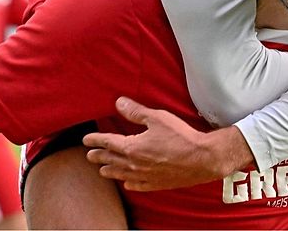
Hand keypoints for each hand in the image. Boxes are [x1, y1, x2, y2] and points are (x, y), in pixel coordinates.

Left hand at [83, 97, 252, 190]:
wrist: (201, 159)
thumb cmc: (180, 136)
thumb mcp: (157, 118)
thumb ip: (136, 111)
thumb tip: (119, 102)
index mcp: (133, 147)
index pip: (108, 142)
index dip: (96, 140)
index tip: (86, 139)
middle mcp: (134, 164)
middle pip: (111, 160)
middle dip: (99, 156)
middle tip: (89, 155)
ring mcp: (144, 176)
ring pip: (121, 174)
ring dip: (109, 171)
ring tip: (102, 170)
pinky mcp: (156, 183)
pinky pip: (136, 185)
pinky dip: (128, 183)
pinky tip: (127, 182)